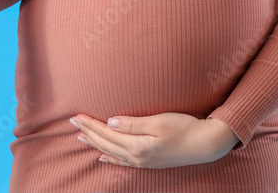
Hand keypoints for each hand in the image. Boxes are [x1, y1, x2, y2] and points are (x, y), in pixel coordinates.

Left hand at [70, 112, 239, 167]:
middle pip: (105, 144)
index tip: (76, 116)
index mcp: (137, 146)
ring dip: (95, 144)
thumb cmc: (184, 128)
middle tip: (72, 123)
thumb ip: (133, 123)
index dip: (90, 125)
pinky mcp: (149, 161)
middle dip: (88, 133)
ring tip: (81, 138)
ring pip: (111, 153)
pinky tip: (104, 156)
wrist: (205, 144)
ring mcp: (143, 161)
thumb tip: (111, 122)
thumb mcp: (159, 121)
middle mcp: (136, 157)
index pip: (107, 134)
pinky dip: (110, 157)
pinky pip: (122, 161)